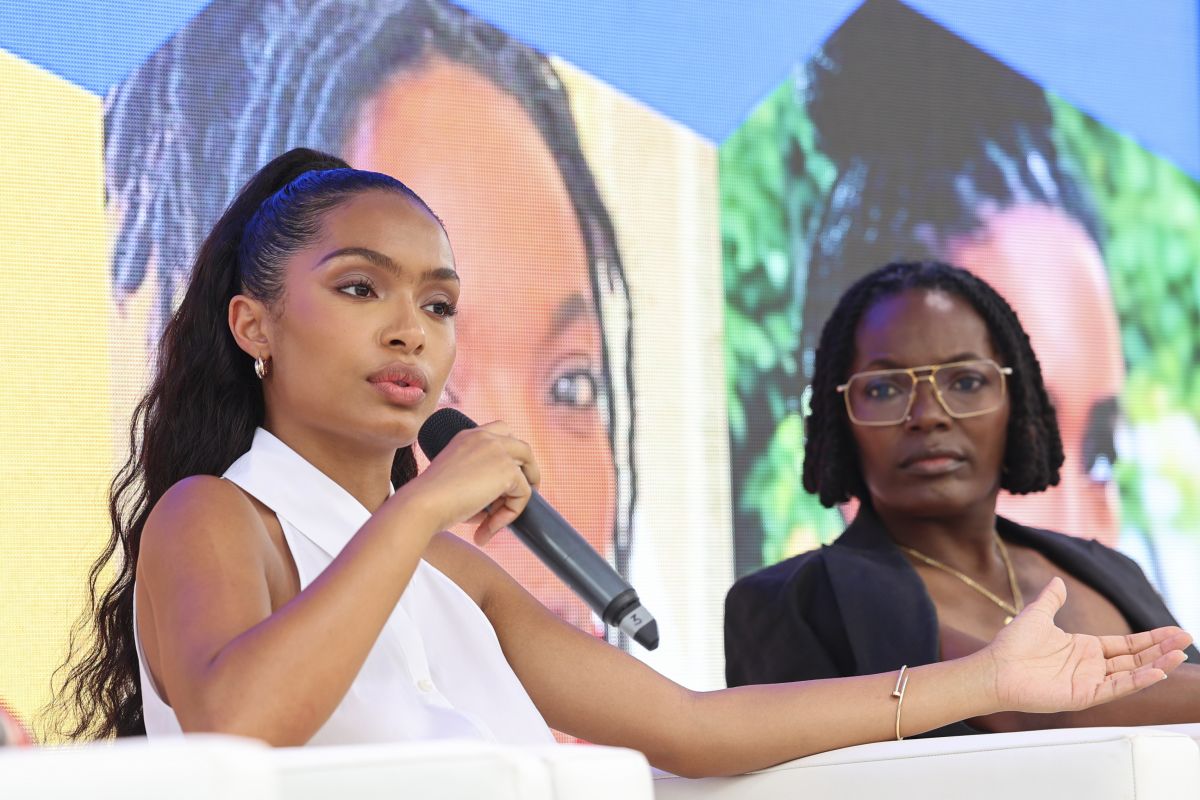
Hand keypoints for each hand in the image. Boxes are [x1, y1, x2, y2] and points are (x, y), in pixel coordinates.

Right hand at [396, 421, 539, 543]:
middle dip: (526, 473)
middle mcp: (485, 437)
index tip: (503, 480)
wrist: (423, 504)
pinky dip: (511, 514)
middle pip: (523, 448)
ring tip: (497, 521)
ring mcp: (499, 451)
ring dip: (518, 498)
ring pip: (527, 472)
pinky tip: (488, 527)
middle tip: (515, 499)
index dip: (510, 455)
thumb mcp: (455, 481)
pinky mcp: (508, 470)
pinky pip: (524, 495)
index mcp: (468, 436)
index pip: (501, 432)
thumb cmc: (430, 500)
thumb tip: (498, 505)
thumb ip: (478, 483)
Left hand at [983, 577, 1191, 712]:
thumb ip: (1051, 599)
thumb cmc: (1012, 646)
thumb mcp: (1037, 615)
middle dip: (1161, 649)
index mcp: (1084, 648)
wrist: (994, 668)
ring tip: (1179, 655)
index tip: (1174, 632)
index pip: (1126, 644)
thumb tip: (1058, 581)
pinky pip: (1117, 688)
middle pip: (1135, 657)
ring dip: (1156, 664)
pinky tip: (1156, 672)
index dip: (1150, 638)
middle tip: (1186, 640)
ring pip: (1131, 673)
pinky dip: (1137, 681)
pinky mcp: (1084, 695)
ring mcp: (1090, 681)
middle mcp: (1091, 666)